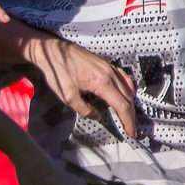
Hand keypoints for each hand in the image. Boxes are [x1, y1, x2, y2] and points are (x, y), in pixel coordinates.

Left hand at [23, 36, 140, 138]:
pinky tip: (126, 95)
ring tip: (128, 116)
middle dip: (131, 115)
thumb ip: (85, 109)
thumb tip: (98, 116)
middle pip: (128, 98)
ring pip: (127, 88)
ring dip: (130, 103)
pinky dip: (128, 89)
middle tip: (132, 130)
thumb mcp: (68, 97)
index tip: (131, 134)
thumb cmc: (58, 73)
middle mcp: (110, 74)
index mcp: (103, 83)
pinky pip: (123, 78)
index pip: (122, 106)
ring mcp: (109, 68)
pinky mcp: (106, 64)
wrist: (52, 51)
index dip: (128, 121)